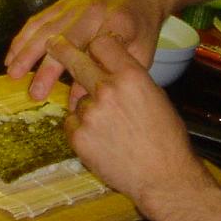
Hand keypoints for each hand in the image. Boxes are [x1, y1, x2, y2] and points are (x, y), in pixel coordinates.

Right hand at [4, 0, 169, 101]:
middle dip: (44, 67)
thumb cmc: (142, 28)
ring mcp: (76, 5)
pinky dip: (23, 36)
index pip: (89, 51)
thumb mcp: (140, 55)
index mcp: (116, 25)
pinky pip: (39, 19)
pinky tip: (12, 53)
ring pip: (45, 28)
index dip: (69, 73)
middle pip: (63, 40)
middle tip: (31, 92)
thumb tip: (76, 102)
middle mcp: (92, 12)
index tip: (54, 96)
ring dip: (26, 50)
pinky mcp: (64, 2)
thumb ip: (111, 76)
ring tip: (12, 72)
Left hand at [46, 31, 208, 208]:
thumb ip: (130, 79)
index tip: (88, 45)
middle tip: (54, 44)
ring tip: (110, 130)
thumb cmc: (166, 138)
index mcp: (132, 76)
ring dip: (87, 109)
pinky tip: (101, 141)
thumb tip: (112, 70)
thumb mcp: (155, 97)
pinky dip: (82, 129)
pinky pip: (72, 123)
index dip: (96, 45)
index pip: (102, 43)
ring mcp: (90, 113)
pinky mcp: (78, 136)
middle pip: (76, 60)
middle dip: (62, 50)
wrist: (164, 177)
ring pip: (77, 100)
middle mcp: (108, 89)